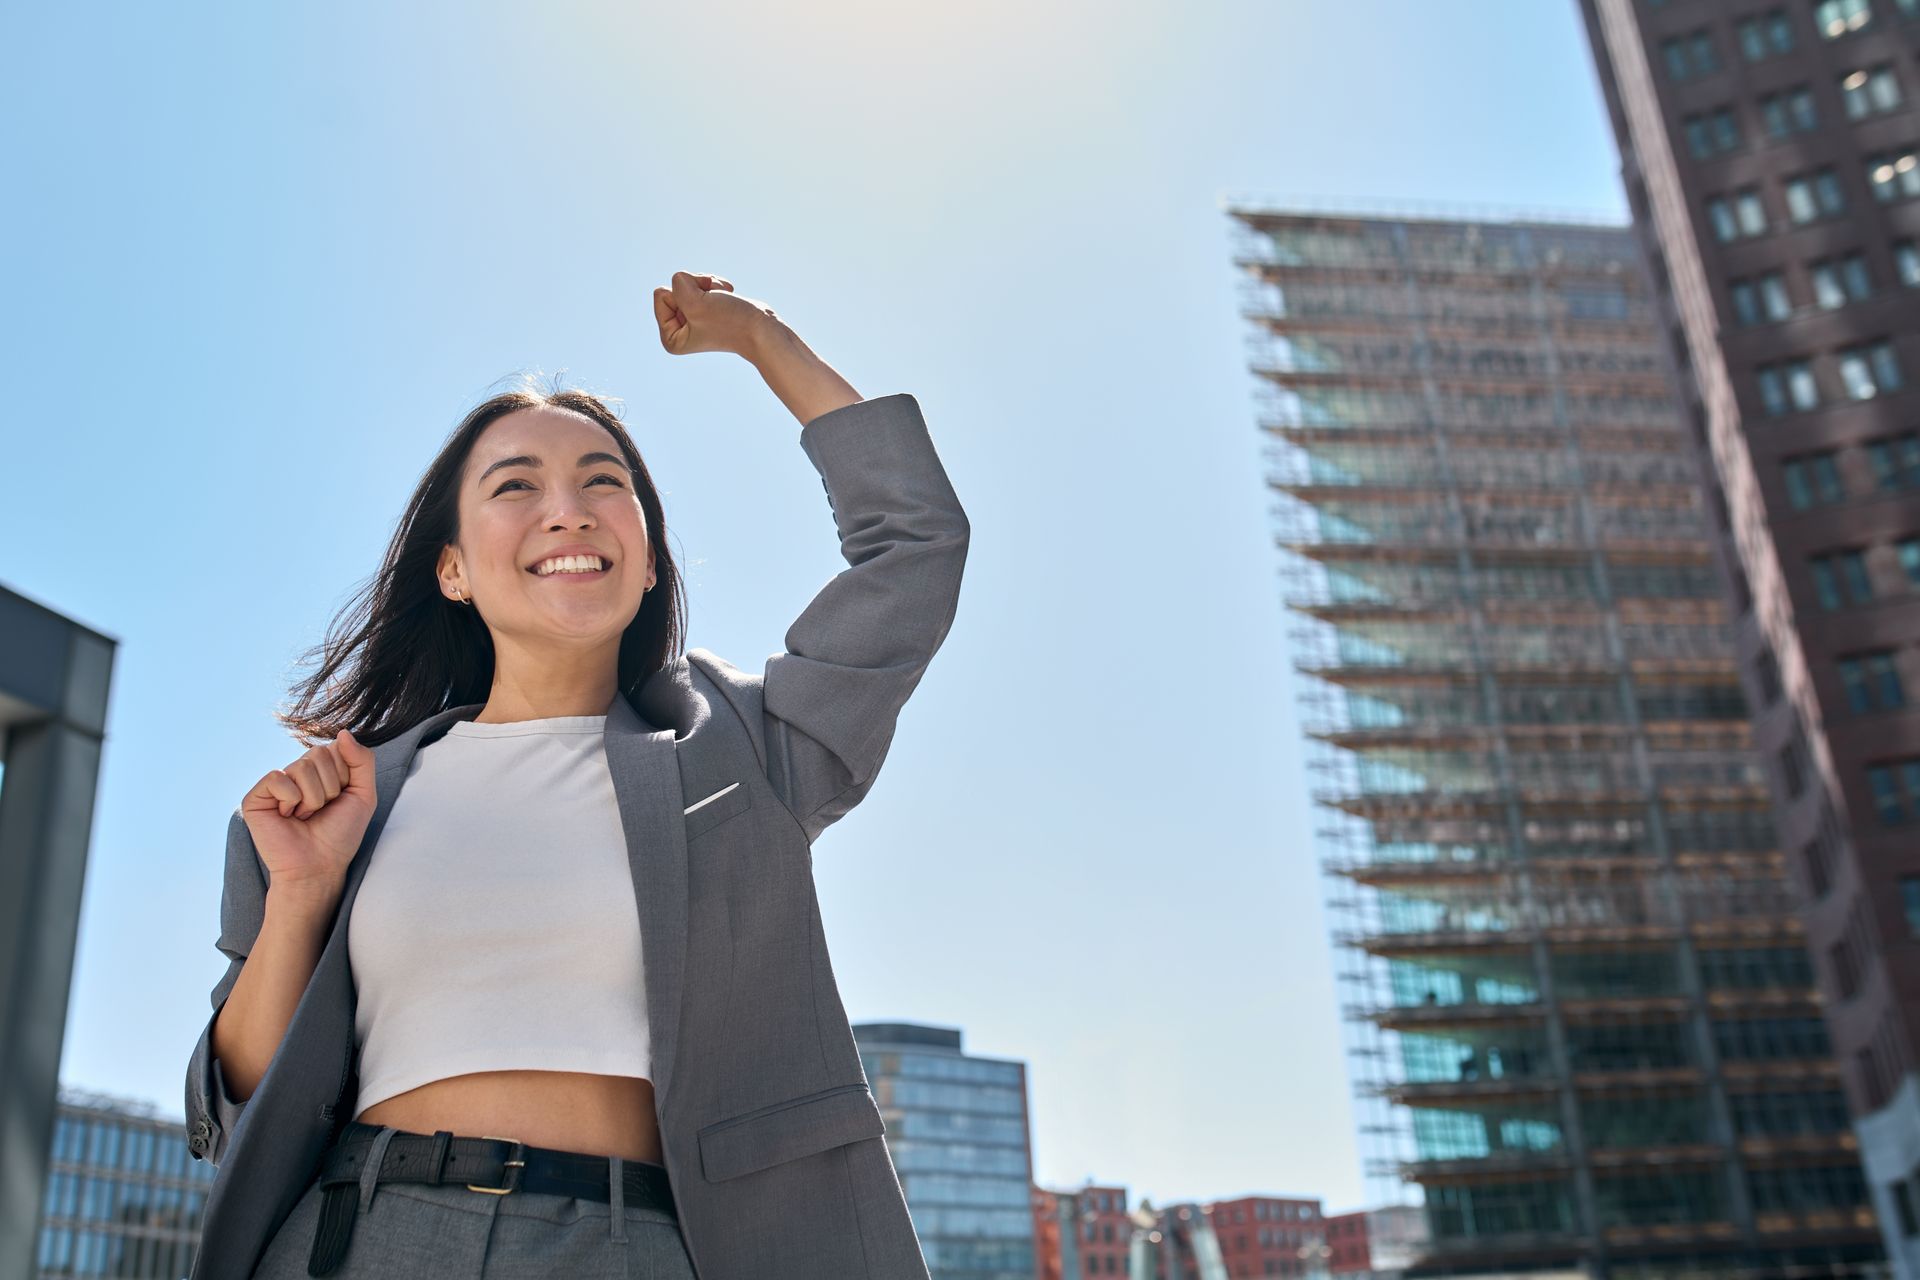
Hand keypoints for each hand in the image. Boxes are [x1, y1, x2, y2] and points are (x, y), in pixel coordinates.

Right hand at [240, 729, 378, 900]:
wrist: (320, 865)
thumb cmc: (340, 833)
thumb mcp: (364, 794)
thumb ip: (361, 760)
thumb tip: (343, 732)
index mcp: (321, 770)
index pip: (336, 748)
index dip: (345, 776)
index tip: (340, 799)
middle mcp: (296, 773)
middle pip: (318, 754)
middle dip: (330, 787)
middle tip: (321, 811)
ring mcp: (275, 783)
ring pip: (301, 767)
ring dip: (313, 798)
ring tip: (305, 816)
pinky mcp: (256, 796)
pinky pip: (278, 778)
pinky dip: (291, 800)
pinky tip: (287, 816)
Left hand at [652, 270, 780, 357]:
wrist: (761, 328)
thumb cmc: (730, 321)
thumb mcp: (694, 301)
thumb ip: (678, 283)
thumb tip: (683, 279)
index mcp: (670, 338)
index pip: (660, 294)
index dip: (684, 295)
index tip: (704, 309)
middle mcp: (680, 330)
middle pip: (675, 286)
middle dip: (697, 287)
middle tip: (714, 303)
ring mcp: (695, 318)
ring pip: (690, 282)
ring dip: (709, 284)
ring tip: (722, 299)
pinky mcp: (709, 308)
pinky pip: (702, 282)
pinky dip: (717, 285)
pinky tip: (728, 296)